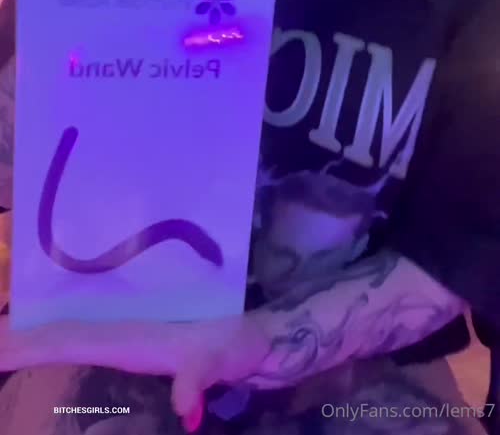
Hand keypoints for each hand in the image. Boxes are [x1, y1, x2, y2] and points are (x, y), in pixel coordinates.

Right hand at [0, 310, 270, 432]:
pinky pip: (84, 352)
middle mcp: (123, 334)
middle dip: (17, 340)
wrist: (262, 342)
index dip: (27, 344)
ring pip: (69, 340)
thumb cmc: (240, 345)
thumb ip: (198, 376)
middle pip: (59, 335)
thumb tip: (181, 407)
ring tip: (2, 351)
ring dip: (33, 343)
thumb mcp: (222, 358)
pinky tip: (45, 362)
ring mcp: (128, 345)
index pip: (68, 337)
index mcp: (131, 334)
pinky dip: (56, 352)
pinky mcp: (136, 357)